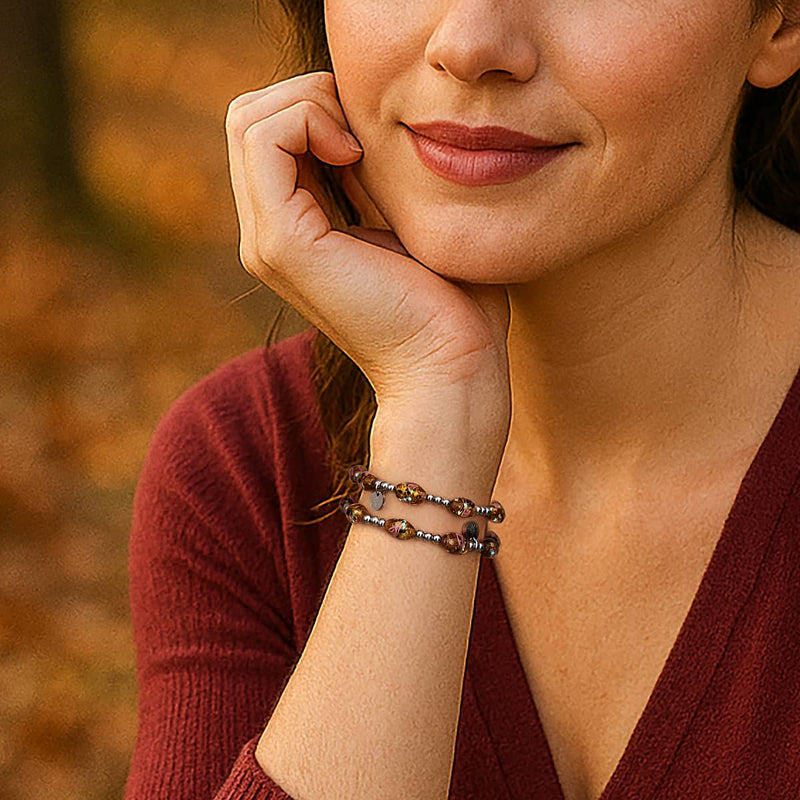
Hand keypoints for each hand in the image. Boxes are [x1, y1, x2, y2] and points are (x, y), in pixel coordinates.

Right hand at [225, 71, 510, 408]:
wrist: (451, 363)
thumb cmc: (448, 299)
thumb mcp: (400, 216)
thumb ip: (366, 174)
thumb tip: (355, 122)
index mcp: (292, 230)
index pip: (268, 132)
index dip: (316, 105)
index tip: (372, 136)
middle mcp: (267, 235)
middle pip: (249, 117)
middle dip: (308, 95)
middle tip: (364, 130)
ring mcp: (266, 241)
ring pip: (248, 119)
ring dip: (309, 102)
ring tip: (359, 143)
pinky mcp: (282, 243)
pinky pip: (265, 140)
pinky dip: (309, 120)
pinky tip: (355, 153)